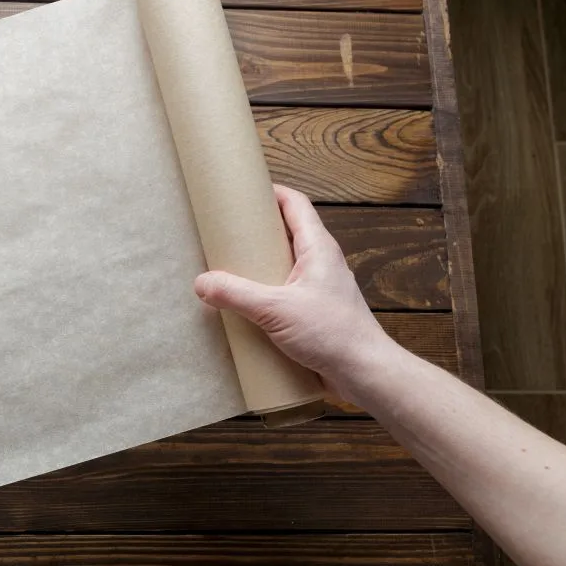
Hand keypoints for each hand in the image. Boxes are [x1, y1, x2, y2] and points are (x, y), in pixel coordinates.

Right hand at [193, 184, 395, 403]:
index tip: (243, 192)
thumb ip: (236, 294)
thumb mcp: (276, 310)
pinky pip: (286, 294)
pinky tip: (246, 308)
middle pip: (288, 234)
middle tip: (227, 233)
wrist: (364, 373)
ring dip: (260, 265)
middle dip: (258, 231)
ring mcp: (319, 289)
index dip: (271, 193)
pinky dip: (265, 294)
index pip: (295, 204)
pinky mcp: (315, 314)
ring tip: (229, 270)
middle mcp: (321, 264)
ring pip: (286, 266)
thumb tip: (201, 283)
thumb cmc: (332, 334)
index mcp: (318, 249)